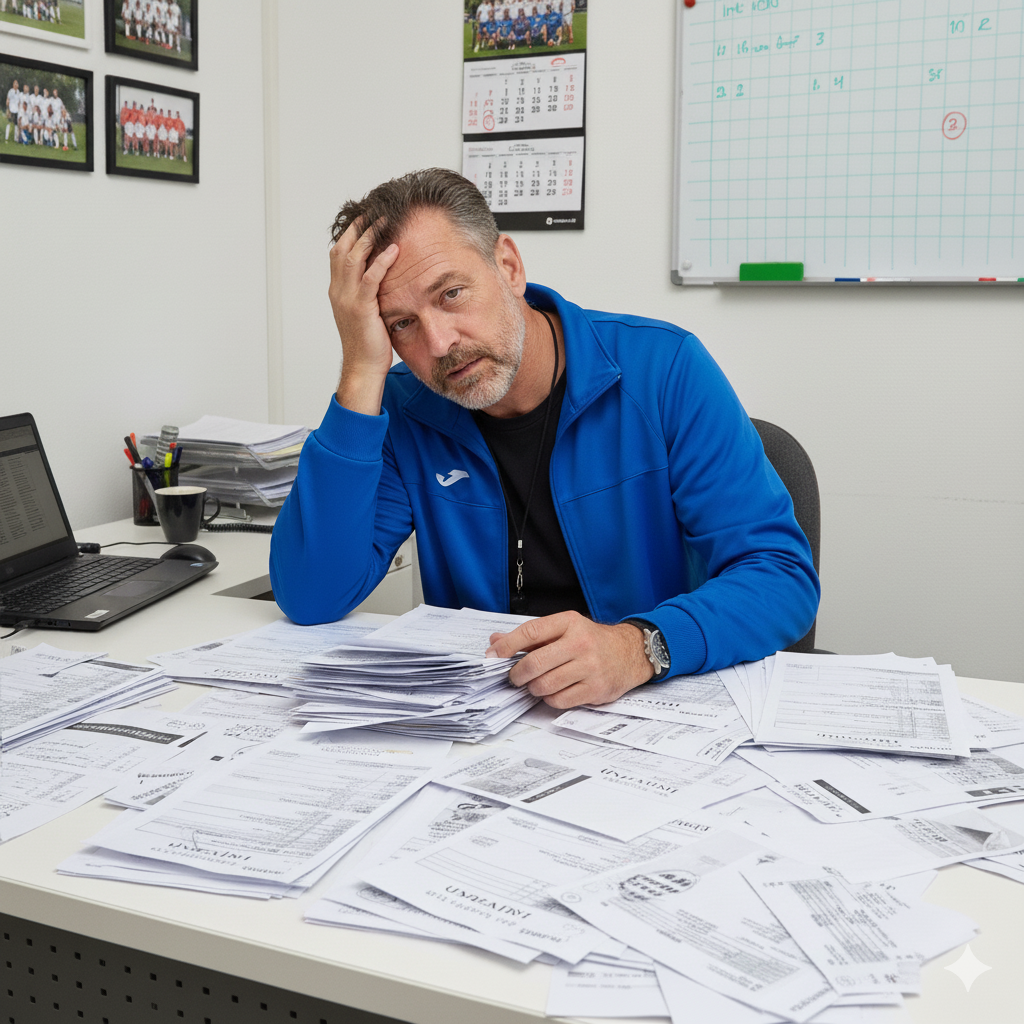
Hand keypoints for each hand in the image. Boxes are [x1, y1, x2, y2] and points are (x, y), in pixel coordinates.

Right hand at [328, 218, 399, 415]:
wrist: (363, 366)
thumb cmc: (368, 343)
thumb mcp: (366, 312)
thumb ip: (368, 293)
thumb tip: (381, 279)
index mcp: (338, 291)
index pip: (338, 254)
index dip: (350, 234)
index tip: (364, 219)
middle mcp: (339, 291)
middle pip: (342, 249)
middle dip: (358, 228)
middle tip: (374, 212)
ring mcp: (347, 299)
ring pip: (353, 258)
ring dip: (369, 237)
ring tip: (383, 222)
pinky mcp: (361, 308)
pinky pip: (370, 278)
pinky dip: (381, 261)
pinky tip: (393, 250)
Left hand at [485, 612, 653, 708]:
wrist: (630, 653)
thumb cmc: (591, 641)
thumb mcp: (564, 629)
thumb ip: (531, 636)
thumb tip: (496, 642)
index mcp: (569, 623)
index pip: (531, 632)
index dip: (507, 645)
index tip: (493, 655)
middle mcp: (580, 643)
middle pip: (534, 663)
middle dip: (517, 674)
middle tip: (514, 678)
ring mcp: (589, 667)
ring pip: (545, 685)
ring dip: (533, 688)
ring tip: (536, 684)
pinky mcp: (596, 689)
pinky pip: (559, 700)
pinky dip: (550, 699)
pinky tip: (554, 691)